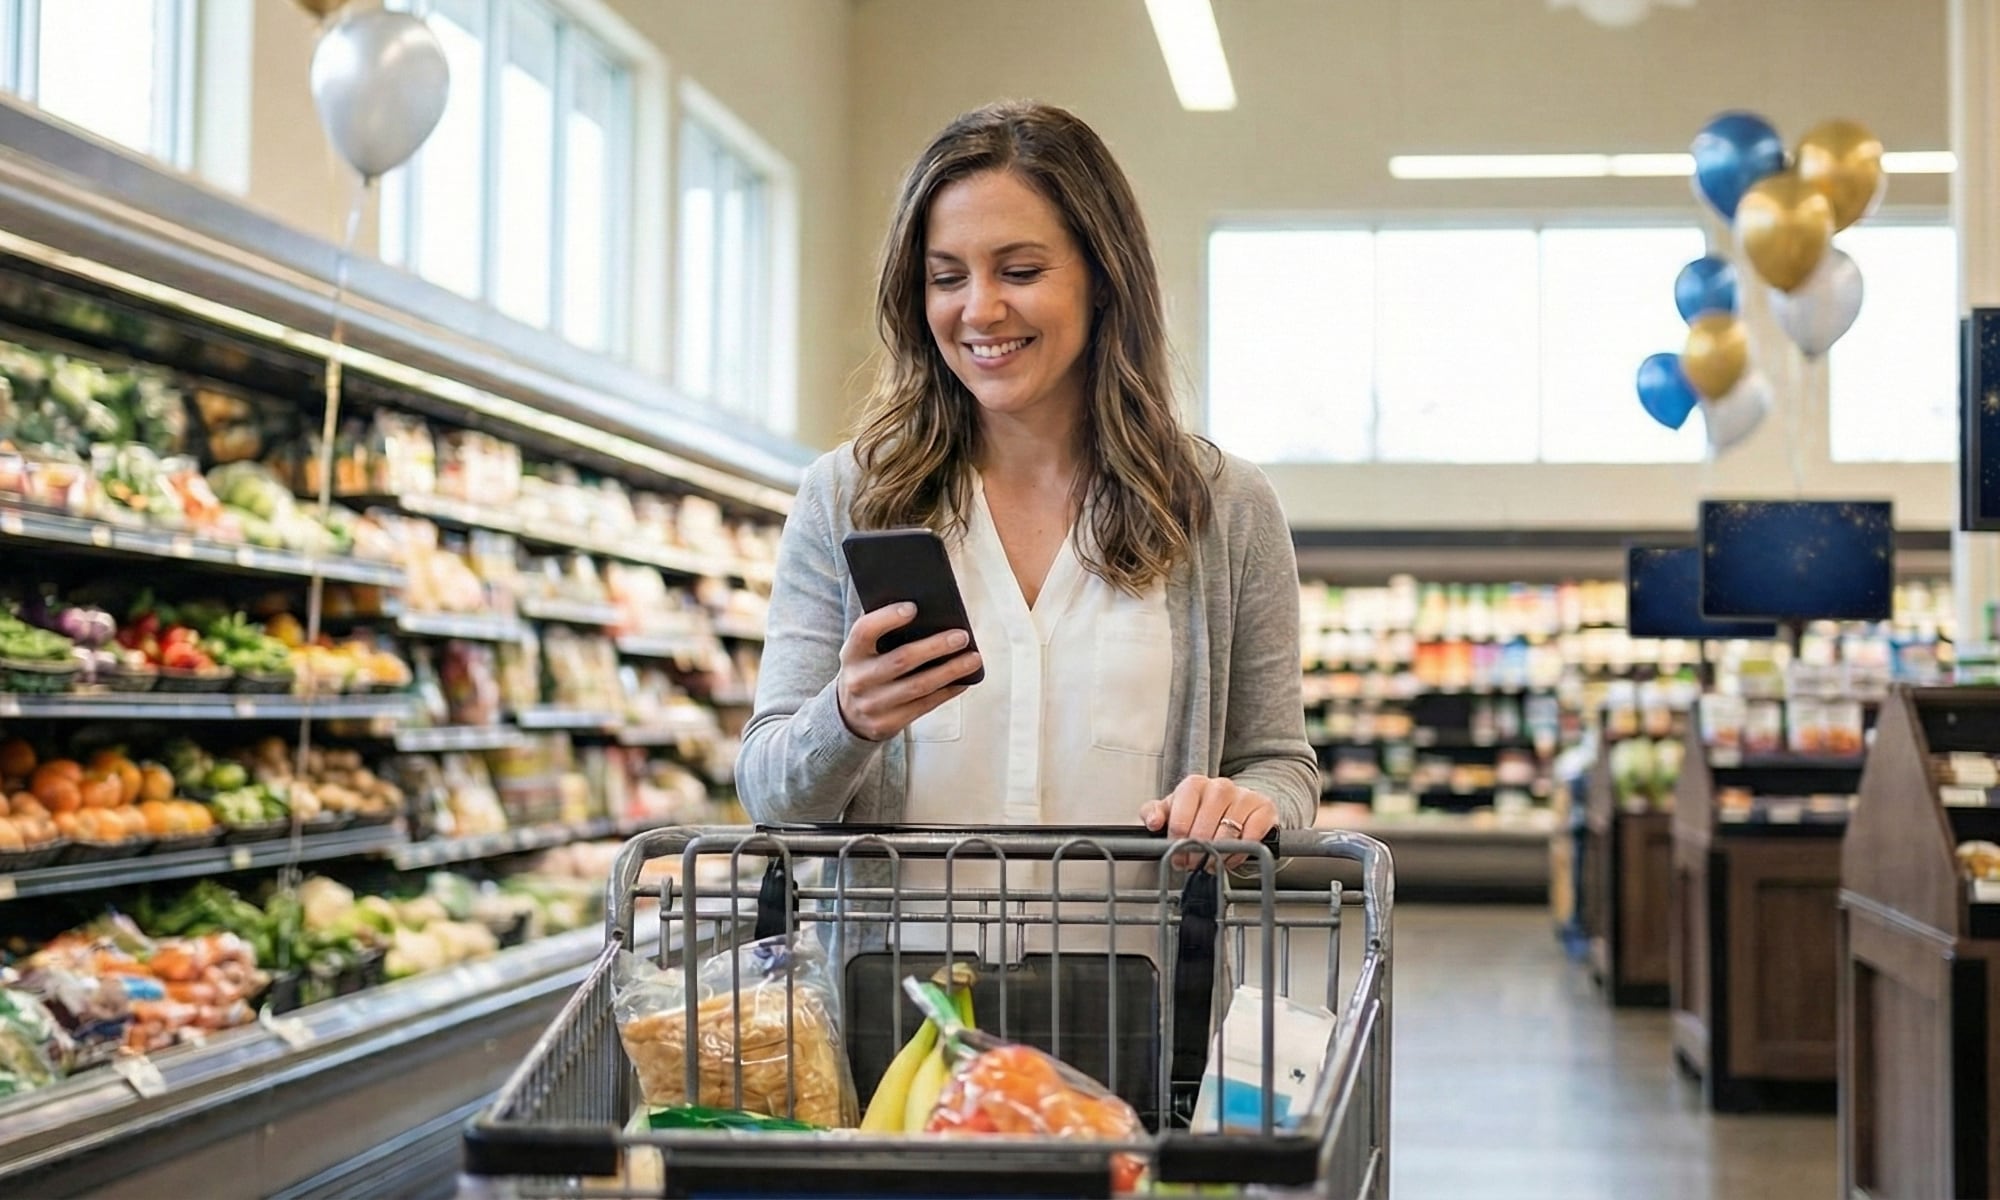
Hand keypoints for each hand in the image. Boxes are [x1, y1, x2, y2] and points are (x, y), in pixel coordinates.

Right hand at [836, 602, 982, 741]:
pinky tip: (964, 680)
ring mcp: (872, 705)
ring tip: (973, 658)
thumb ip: (883, 632)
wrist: (849, 716)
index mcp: (851, 653)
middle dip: (935, 646)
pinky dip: (947, 692)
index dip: (887, 618)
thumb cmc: (868, 670)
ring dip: (950, 671)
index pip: (865, 631)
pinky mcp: (887, 724)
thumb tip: (926, 612)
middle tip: (961, 636)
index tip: (913, 608)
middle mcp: (858, 679)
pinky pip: (924, 706)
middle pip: (901, 659)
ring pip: (918, 686)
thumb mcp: (864, 651)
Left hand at [1139, 775, 1278, 871]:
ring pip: (1227, 836)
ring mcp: (1244, 796)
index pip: (1180, 820)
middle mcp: (1220, 786)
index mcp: (1194, 785)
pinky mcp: (1264, 809)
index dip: (1177, 844)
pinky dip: (1239, 853)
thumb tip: (1152, 822)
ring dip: (1217, 856)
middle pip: (1203, 830)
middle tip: (1193, 863)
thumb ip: (1154, 813)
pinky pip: (1251, 838)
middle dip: (1196, 853)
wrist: (1234, 807)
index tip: (1177, 855)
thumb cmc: (1200, 810)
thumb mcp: (1173, 810)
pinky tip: (1231, 855)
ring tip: (1211, 861)